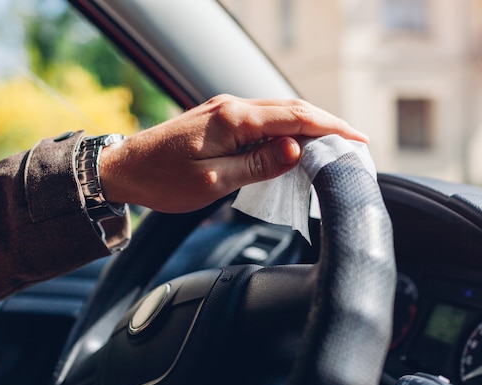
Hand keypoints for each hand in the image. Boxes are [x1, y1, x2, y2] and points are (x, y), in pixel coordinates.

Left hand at [99, 94, 367, 212]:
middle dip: (327, 125)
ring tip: (333, 147)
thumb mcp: (212, 181)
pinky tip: (295, 145)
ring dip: (308, 127)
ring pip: (279, 112)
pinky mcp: (219, 119)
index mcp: (233, 119)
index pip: (296, 117)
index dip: (331, 128)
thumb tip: (297, 150)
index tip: (358, 140)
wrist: (123, 169)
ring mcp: (225, 110)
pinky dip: (286, 130)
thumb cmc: (161, 180)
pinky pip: (262, 120)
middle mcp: (232, 106)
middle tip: (354, 145)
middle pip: (292, 109)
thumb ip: (257, 165)